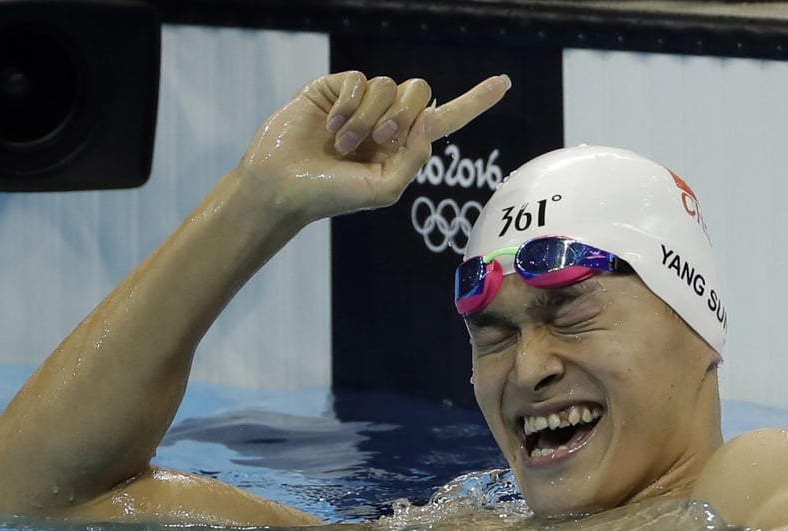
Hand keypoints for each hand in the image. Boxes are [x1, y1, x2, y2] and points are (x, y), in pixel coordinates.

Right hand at [239, 71, 510, 222]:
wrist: (283, 186)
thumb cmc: (332, 194)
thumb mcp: (384, 188)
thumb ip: (415, 156)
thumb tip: (428, 116)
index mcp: (403, 146)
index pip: (446, 119)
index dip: (475, 101)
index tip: (504, 83)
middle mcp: (386, 120)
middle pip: (419, 92)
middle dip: (404, 114)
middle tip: (380, 138)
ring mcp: (360, 102)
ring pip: (388, 85)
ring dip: (368, 117)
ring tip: (342, 143)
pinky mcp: (334, 88)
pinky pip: (359, 80)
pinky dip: (348, 105)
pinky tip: (329, 126)